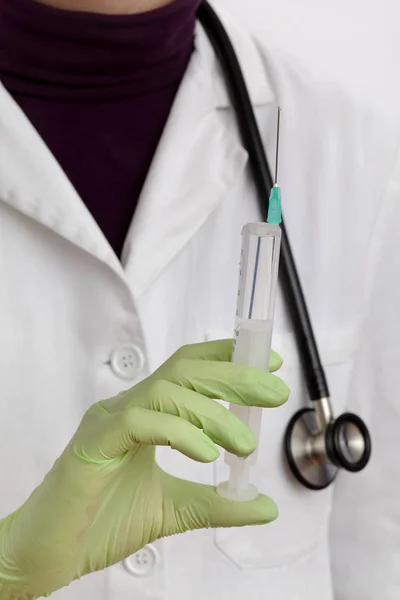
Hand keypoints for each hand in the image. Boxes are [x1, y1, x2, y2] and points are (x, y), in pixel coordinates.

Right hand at [0, 340, 288, 598]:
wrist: (51, 553)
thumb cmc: (102, 523)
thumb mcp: (175, 510)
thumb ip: (218, 504)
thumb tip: (266, 505)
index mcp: (145, 414)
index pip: (188, 370)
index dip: (227, 359)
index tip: (268, 364)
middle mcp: (127, 408)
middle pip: (184, 372)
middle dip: (233, 376)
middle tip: (274, 391)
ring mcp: (108, 421)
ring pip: (166, 391)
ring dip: (213, 413)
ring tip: (245, 444)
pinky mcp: (94, 443)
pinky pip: (140, 421)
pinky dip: (178, 432)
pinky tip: (206, 453)